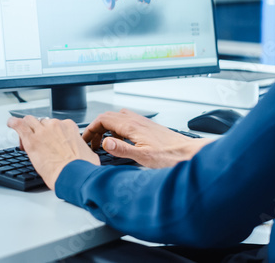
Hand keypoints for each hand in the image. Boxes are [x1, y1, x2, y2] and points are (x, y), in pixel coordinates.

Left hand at [7, 116, 99, 189]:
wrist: (73, 175)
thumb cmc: (81, 168)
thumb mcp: (88, 155)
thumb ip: (82, 150)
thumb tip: (84, 156)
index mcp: (69, 127)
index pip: (56, 124)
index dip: (50, 133)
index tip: (49, 142)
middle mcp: (56, 125)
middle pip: (42, 122)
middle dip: (38, 130)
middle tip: (37, 143)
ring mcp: (42, 131)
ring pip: (30, 120)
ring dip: (26, 126)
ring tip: (22, 135)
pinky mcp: (31, 140)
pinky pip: (19, 125)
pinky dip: (13, 122)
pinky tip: (10, 123)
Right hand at [83, 109, 215, 168]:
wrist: (189, 154)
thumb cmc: (170, 156)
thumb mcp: (143, 157)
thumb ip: (122, 149)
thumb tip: (104, 142)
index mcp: (132, 126)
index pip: (103, 119)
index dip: (90, 129)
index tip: (85, 140)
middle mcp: (137, 121)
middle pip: (109, 116)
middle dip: (96, 128)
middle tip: (92, 143)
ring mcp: (143, 123)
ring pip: (118, 118)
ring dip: (107, 128)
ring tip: (104, 143)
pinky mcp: (148, 128)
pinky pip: (127, 122)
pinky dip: (117, 129)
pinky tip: (122, 142)